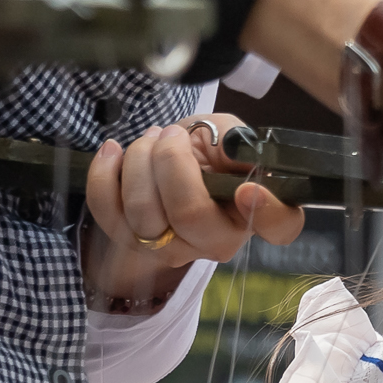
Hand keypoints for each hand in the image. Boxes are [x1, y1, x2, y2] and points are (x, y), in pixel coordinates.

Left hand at [81, 114, 305, 305]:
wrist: (173, 158)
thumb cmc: (208, 148)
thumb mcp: (230, 133)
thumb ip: (237, 140)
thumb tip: (232, 149)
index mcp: (256, 212)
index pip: (278, 227)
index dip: (267, 212)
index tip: (249, 189)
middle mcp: (218, 241)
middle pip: (189, 214)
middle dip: (171, 160)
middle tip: (171, 135)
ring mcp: (174, 248)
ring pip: (143, 214)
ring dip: (139, 162)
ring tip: (149, 142)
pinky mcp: (133, 242)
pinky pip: (107, 214)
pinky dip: (103, 175)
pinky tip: (113, 152)